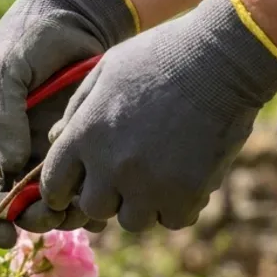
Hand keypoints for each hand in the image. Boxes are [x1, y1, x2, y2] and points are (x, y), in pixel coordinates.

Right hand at [0, 0, 136, 243]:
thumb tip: (11, 166)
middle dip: (26, 218)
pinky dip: (84, 198)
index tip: (4, 232)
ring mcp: (38, 150)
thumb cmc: (29, 35)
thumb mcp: (5, 68)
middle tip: (49, 216)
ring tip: (76, 208)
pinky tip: (97, 196)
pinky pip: (75, 185)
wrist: (79, 16)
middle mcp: (4, 149)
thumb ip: (2, 115)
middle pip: (7, 204)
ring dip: (58, 214)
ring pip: (43, 201)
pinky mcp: (71, 148)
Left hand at [42, 0, 276, 231]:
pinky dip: (179, 206)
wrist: (222, 57)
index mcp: (86, 135)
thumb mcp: (106, 71)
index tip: (79, 185)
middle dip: (107, 195)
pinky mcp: (187, 194)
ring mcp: (149, 184)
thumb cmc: (161, 56)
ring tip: (160, 175)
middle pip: (94, 209)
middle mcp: (111, 166)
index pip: (55, 186)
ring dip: (144, 204)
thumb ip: (77, 110)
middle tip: (127, 176)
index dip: (65, 189)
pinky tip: (185, 180)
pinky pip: (173, 220)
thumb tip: (54, 141)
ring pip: (133, 220)